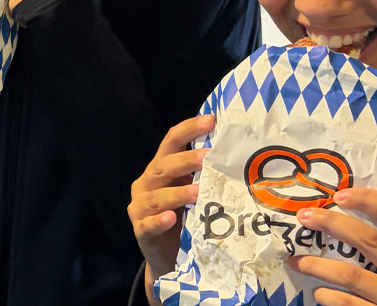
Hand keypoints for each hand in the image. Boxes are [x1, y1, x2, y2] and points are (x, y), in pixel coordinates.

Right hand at [129, 114, 214, 292]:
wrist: (165, 256)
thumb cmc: (182, 218)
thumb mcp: (191, 193)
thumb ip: (202, 176)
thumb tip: (236, 157)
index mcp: (159, 170)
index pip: (170, 142)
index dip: (188, 129)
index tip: (211, 120)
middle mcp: (146, 184)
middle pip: (162, 167)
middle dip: (185, 160)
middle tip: (208, 157)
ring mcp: (140, 208)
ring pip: (156, 197)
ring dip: (178, 193)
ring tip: (199, 192)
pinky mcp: (141, 232)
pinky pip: (148, 225)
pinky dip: (159, 221)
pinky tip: (172, 218)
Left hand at [288, 188, 376, 305]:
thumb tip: (340, 217)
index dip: (369, 200)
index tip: (339, 195)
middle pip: (369, 239)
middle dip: (332, 224)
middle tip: (304, 217)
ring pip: (350, 274)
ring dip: (316, 265)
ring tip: (296, 261)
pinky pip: (346, 303)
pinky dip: (327, 296)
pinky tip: (319, 293)